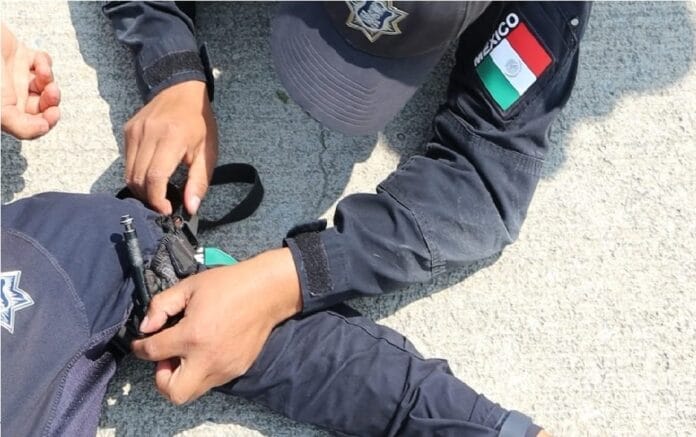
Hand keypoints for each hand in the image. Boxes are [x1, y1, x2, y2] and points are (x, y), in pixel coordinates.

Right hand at [1, 24, 59, 138]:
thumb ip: (19, 124)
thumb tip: (42, 128)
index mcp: (2, 110)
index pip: (30, 126)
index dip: (46, 122)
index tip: (53, 113)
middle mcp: (8, 95)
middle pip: (41, 107)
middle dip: (51, 101)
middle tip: (51, 92)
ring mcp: (14, 76)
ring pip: (44, 85)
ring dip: (49, 81)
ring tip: (44, 73)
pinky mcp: (19, 56)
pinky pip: (41, 63)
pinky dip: (45, 63)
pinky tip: (38, 61)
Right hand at [124, 80, 217, 214]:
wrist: (182, 90)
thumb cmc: (199, 123)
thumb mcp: (207, 152)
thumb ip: (199, 181)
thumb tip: (190, 207)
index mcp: (171, 138)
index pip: (154, 177)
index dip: (157, 199)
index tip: (166, 211)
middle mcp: (148, 134)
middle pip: (138, 178)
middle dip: (148, 199)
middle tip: (162, 206)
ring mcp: (134, 131)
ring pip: (129, 172)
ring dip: (140, 189)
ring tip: (157, 195)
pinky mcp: (127, 131)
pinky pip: (127, 161)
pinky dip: (136, 175)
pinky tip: (150, 178)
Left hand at [132, 248, 301, 404]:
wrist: (266, 292)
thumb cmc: (229, 285)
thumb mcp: (189, 287)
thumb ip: (161, 306)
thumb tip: (147, 327)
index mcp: (192, 335)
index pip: (153, 352)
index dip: (140, 348)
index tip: (141, 344)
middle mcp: (208, 357)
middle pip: (172, 391)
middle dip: (162, 378)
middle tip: (166, 357)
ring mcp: (225, 367)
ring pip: (193, 391)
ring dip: (182, 377)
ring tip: (186, 354)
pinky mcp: (238, 369)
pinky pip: (212, 381)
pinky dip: (201, 371)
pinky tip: (205, 351)